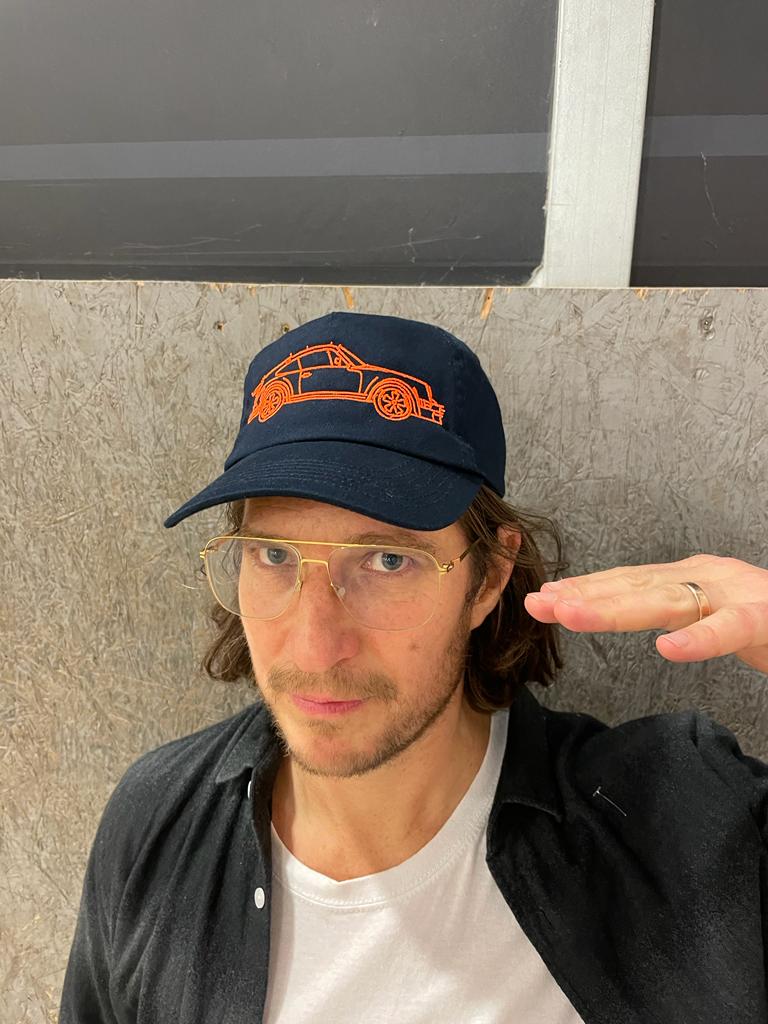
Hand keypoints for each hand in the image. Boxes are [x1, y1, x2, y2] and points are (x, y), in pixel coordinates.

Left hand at [524, 554, 767, 673]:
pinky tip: (665, 650)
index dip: (586, 591)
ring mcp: (739, 594)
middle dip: (584, 596)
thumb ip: (684, 615)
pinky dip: (699, 639)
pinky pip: (731, 629)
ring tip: (571, 615)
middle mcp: (711, 577)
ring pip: (670, 600)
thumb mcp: (719, 615)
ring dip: (616, 608)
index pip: (630, 582)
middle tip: (538, 606)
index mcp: (696, 577)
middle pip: (636, 586)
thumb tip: (644, 625)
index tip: (544, 601)